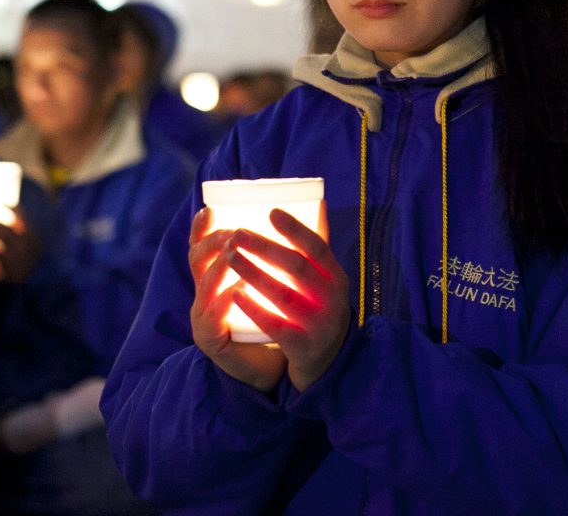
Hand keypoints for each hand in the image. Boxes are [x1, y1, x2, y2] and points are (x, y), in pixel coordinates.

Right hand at [188, 208, 286, 391]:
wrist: (271, 368)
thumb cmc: (279, 319)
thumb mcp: (277, 283)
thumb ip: (290, 249)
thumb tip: (319, 208)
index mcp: (218, 277)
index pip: (202, 246)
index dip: (202, 228)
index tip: (211, 208)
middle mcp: (204, 294)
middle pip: (197, 259)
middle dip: (214, 242)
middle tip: (234, 232)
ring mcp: (203, 318)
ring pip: (204, 286)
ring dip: (220, 268)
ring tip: (234, 252)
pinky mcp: (210, 341)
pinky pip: (214, 318)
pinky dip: (225, 302)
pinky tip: (235, 292)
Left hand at [228, 203, 349, 391]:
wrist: (329, 363)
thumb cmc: (320, 311)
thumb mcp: (327, 282)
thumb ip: (317, 251)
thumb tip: (314, 203)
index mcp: (337, 278)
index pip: (317, 248)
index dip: (294, 229)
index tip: (271, 212)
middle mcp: (332, 299)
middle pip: (297, 268)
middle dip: (264, 248)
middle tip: (237, 234)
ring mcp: (319, 325)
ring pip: (284, 296)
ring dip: (254, 274)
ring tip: (230, 257)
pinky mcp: (304, 347)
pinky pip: (277, 326)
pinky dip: (256, 309)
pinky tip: (235, 295)